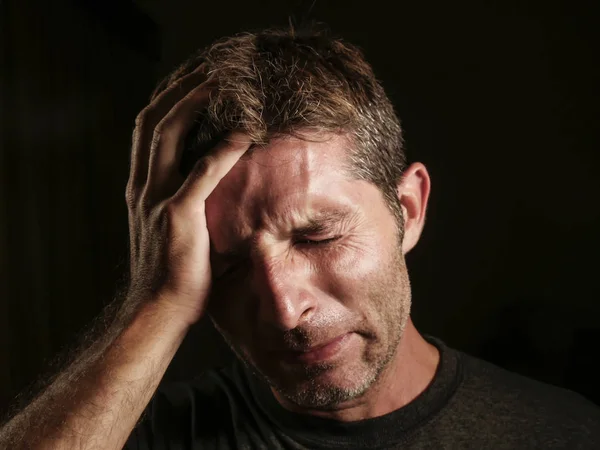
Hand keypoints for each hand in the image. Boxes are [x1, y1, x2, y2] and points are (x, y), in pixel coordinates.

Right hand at [125, 67, 250, 325]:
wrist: (157, 309)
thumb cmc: (171, 273)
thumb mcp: (167, 228)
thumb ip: (178, 200)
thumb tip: (206, 183)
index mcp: (140, 187)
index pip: (146, 130)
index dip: (167, 100)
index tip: (190, 82)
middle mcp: (142, 186)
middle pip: (152, 120)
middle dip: (179, 89)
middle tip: (208, 69)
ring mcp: (157, 198)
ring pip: (168, 134)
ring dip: (195, 103)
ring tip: (222, 82)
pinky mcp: (177, 215)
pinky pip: (202, 172)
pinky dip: (222, 148)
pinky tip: (244, 132)